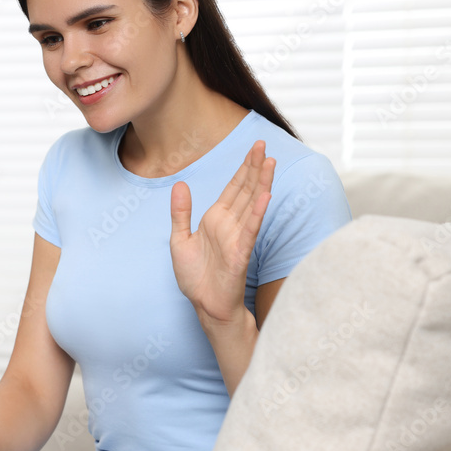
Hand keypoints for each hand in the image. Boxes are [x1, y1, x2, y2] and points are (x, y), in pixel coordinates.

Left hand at [169, 140, 274, 327]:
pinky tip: (265, 196)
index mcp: (216, 219)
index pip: (234, 188)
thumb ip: (181, 212)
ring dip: (262, 184)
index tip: (254, 148)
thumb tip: (180, 184)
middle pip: (246, 190)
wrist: (203, 305)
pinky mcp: (240, 253)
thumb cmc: (195, 276)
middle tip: (264, 145)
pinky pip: (249, 230)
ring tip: (270, 162)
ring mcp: (237, 238)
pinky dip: (257, 213)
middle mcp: (229, 225)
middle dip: (255, 168)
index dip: (244, 168)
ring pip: (252, 205)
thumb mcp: (179, 239)